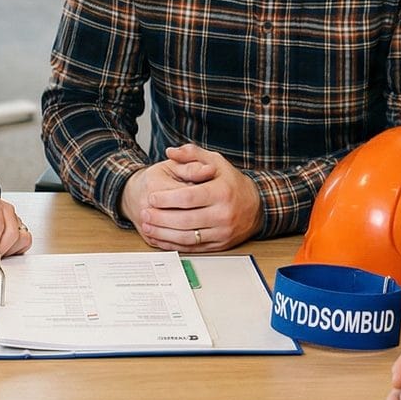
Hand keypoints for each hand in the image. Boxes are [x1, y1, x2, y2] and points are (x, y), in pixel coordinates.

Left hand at [119, 144, 261, 250]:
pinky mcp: (220, 245)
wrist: (256, 206)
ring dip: (164, 233)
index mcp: (221, 192)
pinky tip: (160, 238)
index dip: (167, 199)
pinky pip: (193, 248)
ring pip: (187, 237)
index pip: (189, 198)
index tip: (152, 198)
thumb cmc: (231, 183)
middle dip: (161, 218)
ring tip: (148, 226)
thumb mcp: (215, 162)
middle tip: (144, 213)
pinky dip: (174, 244)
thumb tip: (171, 151)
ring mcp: (222, 232)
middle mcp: (223, 214)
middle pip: (185, 220)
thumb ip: (192, 154)